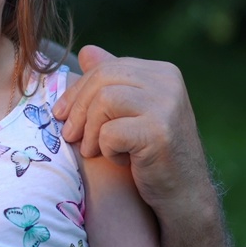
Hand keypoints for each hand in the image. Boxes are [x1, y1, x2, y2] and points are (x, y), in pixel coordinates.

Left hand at [52, 45, 212, 218]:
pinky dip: (106, 149)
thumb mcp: (132, 112)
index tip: (61, 114)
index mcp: (163, 72)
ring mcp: (167, 106)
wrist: (184, 195)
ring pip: (104, 102)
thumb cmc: (152, 154)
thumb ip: (112, 82)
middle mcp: (168, 83)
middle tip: (69, 135)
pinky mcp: (159, 133)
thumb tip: (85, 51)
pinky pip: (110, 132)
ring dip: (90, 131)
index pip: (106, 68)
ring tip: (94, 150)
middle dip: (78, 109)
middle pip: (102, 80)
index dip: (77, 91)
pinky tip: (120, 160)